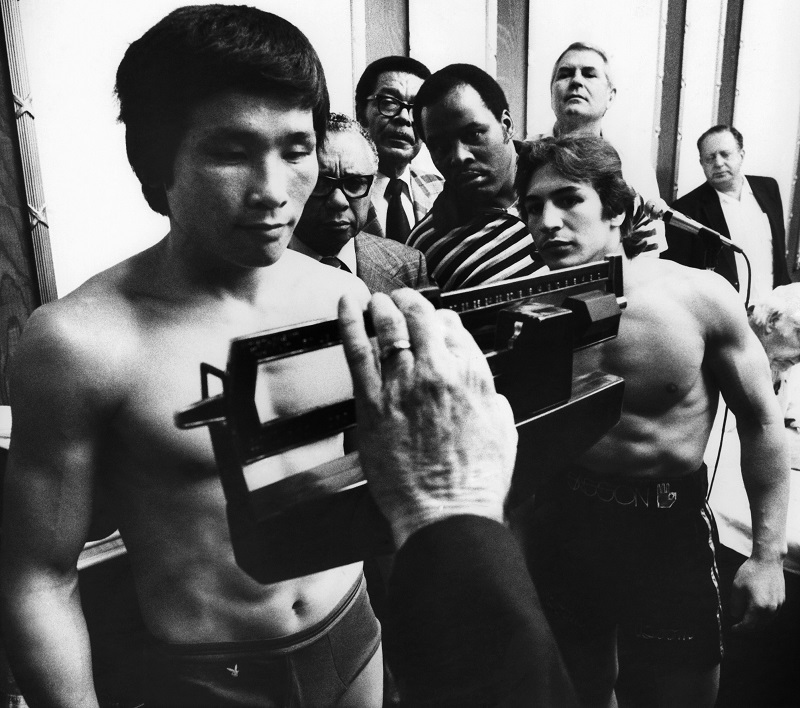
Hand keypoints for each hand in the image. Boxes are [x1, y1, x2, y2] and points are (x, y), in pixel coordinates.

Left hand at [338, 289, 516, 547]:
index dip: (441, 319)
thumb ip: (492, 400)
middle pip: (421, 318)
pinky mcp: (372, 402)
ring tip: (377, 300)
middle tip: (401, 299)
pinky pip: (357, 350)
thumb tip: (486, 389)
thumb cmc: (475, 480)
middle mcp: (438, 371)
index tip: (434, 321)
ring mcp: (403, 384)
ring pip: (389, 327)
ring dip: (383, 306)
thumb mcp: (503, 431)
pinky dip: (350, 322)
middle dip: (410, 303)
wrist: (446, 511)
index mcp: (472, 375)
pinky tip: (347, 304)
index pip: (454, 328)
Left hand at [729, 556, 784, 633]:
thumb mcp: (736, 587)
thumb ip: (735, 604)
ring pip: (767, 621)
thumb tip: (735, 615)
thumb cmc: (750, 572)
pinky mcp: (781, 600)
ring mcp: (778, 605)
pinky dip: (764, 616)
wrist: (768, 560)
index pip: (748, 625)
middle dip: (748, 627)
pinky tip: (757, 611)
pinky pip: (773, 613)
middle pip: (759, 625)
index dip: (739, 629)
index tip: (733, 629)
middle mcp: (771, 609)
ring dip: (757, 623)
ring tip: (746, 619)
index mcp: (759, 607)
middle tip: (738, 626)